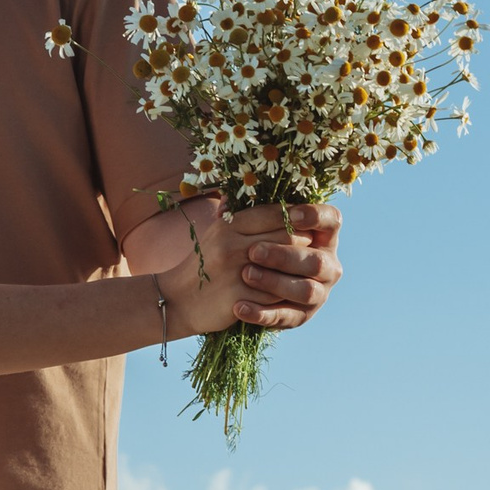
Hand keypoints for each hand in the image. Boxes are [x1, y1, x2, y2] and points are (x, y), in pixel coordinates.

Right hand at [127, 196, 343, 336]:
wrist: (176, 300)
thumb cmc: (202, 263)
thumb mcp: (215, 231)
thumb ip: (239, 212)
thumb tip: (260, 190)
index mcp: (228, 225)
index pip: (274, 213)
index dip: (297, 215)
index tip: (310, 218)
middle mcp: (232, 245)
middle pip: (286, 237)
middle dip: (305, 241)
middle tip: (313, 244)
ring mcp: (236, 273)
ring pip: (285, 267)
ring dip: (299, 268)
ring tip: (305, 267)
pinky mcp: (239, 299)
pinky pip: (275, 294)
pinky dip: (286, 293)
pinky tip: (291, 290)